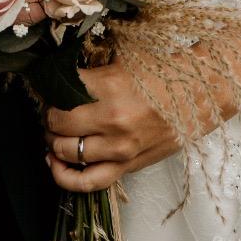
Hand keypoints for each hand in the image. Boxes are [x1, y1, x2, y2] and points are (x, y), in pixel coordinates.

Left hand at [43, 62, 184, 193]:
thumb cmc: (160, 73)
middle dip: (48, 115)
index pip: (60, 91)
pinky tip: (55, 163)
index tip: (45, 85)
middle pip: (58, 123)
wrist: (195, 95)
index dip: (47, 87)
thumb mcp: (122, 59)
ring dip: (53, 141)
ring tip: (54, 132)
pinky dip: (65, 176)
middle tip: (50, 108)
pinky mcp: (127, 166)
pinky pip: (88, 181)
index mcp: (108, 86)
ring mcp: (119, 148)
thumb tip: (61, 74)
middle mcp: (111, 120)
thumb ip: (91, 71)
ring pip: (67, 151)